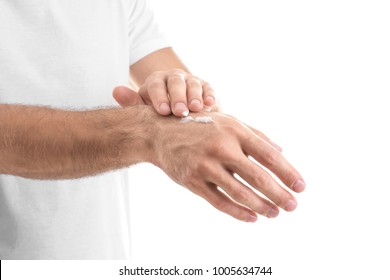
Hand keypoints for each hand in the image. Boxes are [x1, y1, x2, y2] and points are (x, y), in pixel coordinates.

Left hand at [113, 69, 217, 115]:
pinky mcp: (205, 86)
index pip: (156, 85)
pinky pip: (208, 89)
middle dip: (178, 97)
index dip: (159, 97)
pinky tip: (210, 104)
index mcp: (156, 81)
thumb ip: (132, 102)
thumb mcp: (144, 109)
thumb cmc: (157, 113)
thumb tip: (116, 91)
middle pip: (176, 83)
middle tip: (180, 112)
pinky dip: (209, 96)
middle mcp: (174, 77)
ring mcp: (190, 80)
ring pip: (193, 84)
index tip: (162, 112)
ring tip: (195, 109)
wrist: (178, 112)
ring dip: (195, 96)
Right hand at [147, 109, 304, 221]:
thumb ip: (256, 135)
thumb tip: (282, 151)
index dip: (287, 173)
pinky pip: (219, 201)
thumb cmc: (200, 126)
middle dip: (278, 194)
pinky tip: (251, 218)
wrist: (160, 133)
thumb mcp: (228, 122)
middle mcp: (221, 147)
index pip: (268, 155)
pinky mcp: (193, 181)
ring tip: (274, 213)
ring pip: (239, 193)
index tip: (300, 187)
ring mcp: (205, 165)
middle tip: (292, 206)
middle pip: (257, 177)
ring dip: (260, 206)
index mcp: (234, 131)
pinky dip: (237, 212)